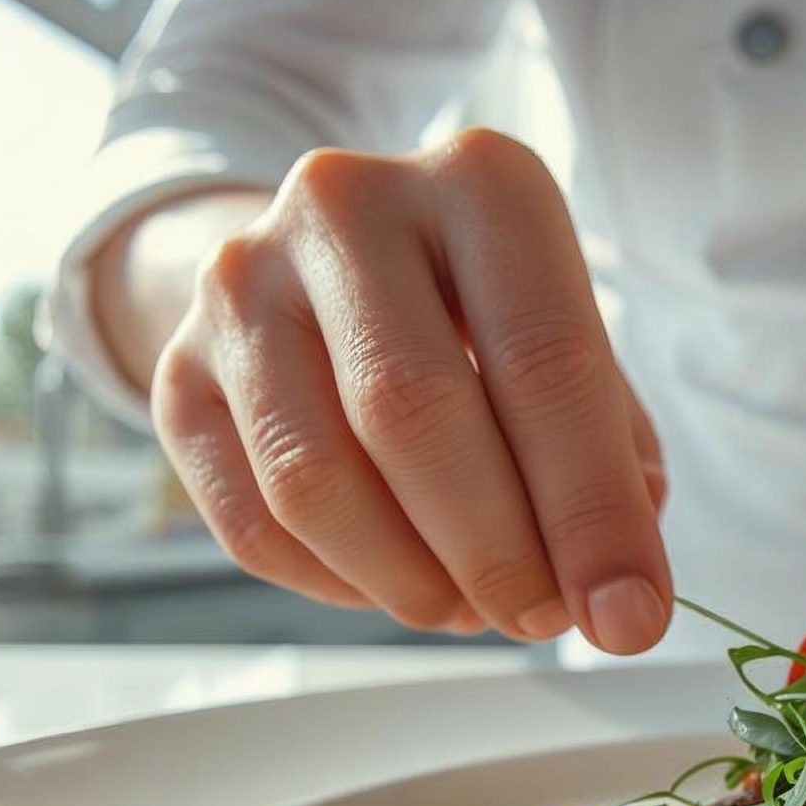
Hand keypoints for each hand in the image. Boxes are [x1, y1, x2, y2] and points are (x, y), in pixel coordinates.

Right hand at [123, 132, 672, 650]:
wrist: (329, 263)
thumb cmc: (481, 317)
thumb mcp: (567, 346)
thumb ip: (609, 459)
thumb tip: (615, 591)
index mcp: (479, 184)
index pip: (543, 364)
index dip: (592, 511)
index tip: (627, 615)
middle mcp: (347, 205)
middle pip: (414, 414)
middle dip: (495, 552)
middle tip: (539, 620)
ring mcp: (242, 283)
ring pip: (314, 480)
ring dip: (409, 580)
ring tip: (470, 608)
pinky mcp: (177, 369)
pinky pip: (252, 521)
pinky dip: (336, 583)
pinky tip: (390, 582)